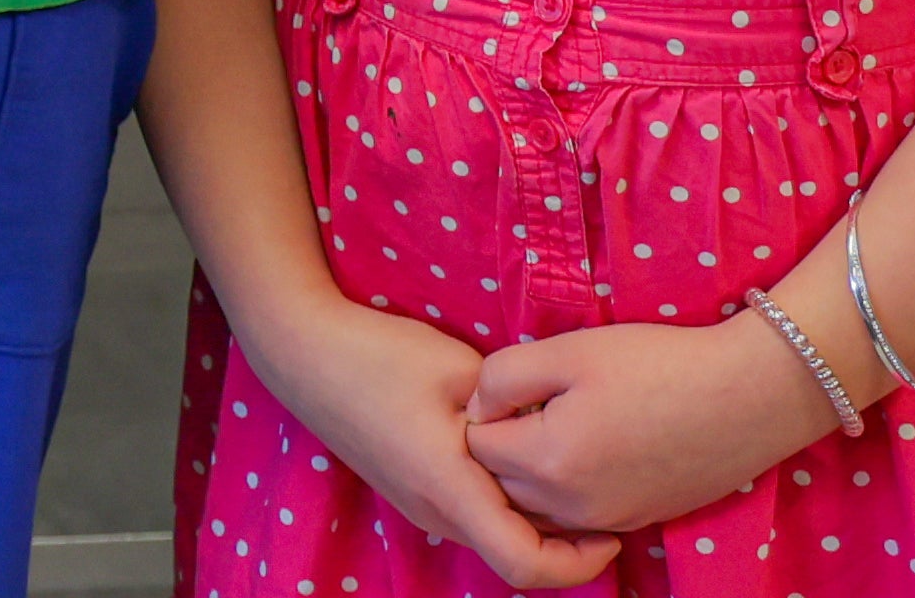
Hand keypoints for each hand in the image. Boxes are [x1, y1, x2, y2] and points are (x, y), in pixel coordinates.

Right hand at [239, 297, 621, 585]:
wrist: (302, 350)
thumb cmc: (379, 356)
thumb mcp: (461, 371)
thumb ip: (512, 408)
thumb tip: (555, 427)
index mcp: (449, 487)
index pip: (524, 565)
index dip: (577, 565)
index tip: (611, 533)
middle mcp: (434, 511)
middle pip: (515, 557)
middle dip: (567, 543)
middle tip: (605, 498)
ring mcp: (418, 505)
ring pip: (494, 536)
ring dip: (536, 523)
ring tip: (567, 474)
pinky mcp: (410, 490)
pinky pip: (473, 515)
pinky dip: (508, 506)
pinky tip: (520, 463)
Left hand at [466, 315, 843, 540]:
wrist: (749, 395)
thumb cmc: (656, 363)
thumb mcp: (568, 351)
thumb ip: (503, 378)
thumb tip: (476, 407)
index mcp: (549, 460)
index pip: (475, 446)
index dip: (483, 410)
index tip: (509, 383)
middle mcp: (575, 505)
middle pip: (502, 483)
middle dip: (500, 445)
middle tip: (526, 401)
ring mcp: (611, 519)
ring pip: (538, 507)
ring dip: (530, 473)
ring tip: (554, 423)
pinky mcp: (640, 519)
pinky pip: (579, 517)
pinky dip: (568, 490)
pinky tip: (590, 446)